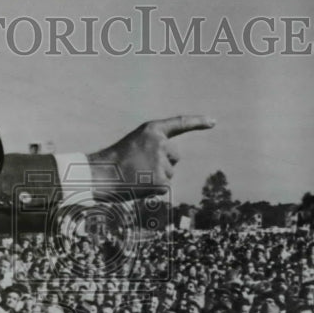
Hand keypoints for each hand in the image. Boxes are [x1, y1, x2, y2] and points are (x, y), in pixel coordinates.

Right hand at [87, 115, 215, 199]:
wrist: (100, 176)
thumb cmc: (114, 162)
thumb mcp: (135, 146)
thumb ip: (154, 149)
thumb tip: (171, 167)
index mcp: (151, 129)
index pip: (179, 123)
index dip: (197, 122)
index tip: (213, 122)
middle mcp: (160, 142)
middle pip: (175, 157)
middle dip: (164, 164)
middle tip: (140, 168)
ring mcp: (161, 161)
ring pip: (169, 174)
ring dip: (156, 178)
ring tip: (136, 176)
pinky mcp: (161, 180)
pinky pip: (165, 187)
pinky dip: (154, 190)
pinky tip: (139, 186)